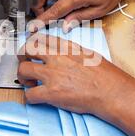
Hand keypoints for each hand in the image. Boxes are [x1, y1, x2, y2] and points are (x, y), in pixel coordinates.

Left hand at [17, 33, 131, 122]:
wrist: (111, 92)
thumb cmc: (106, 76)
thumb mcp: (88, 54)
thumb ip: (72, 52)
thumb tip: (64, 54)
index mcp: (66, 47)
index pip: (41, 37)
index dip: (32, 43)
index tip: (31, 49)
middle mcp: (56, 58)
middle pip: (27, 49)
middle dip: (22, 57)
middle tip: (26, 64)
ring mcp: (52, 75)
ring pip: (23, 70)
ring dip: (23, 77)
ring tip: (29, 82)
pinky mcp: (51, 93)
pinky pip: (29, 94)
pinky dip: (30, 97)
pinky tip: (36, 97)